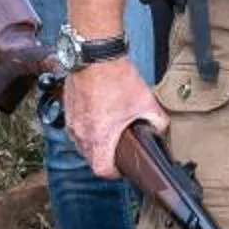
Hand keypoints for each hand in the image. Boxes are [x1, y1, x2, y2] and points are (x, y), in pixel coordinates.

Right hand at [65, 55, 166, 178]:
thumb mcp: (146, 102)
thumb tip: (160, 129)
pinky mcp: (68, 108)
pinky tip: (99, 117)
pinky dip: (87, 128)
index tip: (122, 167)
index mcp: (98, 138)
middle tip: (118, 150)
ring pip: (81, 143)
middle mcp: (80, 133)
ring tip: (109, 133)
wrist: (95, 56)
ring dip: (94, 143)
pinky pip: (76, 128)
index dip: (114, 173)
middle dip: (105, 157)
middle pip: (90, 158)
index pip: (101, 170)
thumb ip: (158, 121)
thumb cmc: (115, 78)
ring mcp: (71, 121)